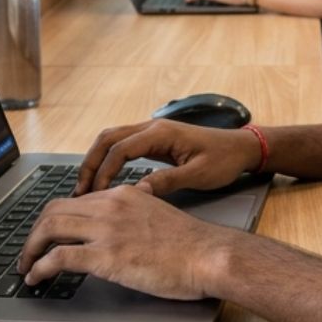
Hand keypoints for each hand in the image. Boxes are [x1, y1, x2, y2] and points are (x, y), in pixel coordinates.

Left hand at [16, 187, 237, 299]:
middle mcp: (110, 206)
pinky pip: (58, 258)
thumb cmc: (191, 243)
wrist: (208, 255)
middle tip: (29, 251)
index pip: (75, 201)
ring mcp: (106, 230)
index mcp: (123, 194)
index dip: (55, 219)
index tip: (49, 235)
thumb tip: (126, 218)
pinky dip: (39, 268)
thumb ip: (136, 211)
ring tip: (26, 266)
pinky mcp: (106, 257)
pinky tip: (36, 278)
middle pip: (54, 210)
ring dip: (30, 249)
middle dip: (35, 232)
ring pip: (49, 229)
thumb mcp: (158, 213)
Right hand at [74, 118, 261, 195]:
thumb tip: (138, 191)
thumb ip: (168, 181)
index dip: (104, 171)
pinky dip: (108, 161)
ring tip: (86, 189)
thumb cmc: (224, 160)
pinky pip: (122, 146)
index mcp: (162, 132)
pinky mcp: (155, 141)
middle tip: (79, 191)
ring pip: (112, 140)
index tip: (96, 194)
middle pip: (107, 138)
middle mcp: (153, 127)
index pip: (120, 148)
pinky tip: (104, 181)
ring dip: (96, 161)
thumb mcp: (198, 174)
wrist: (241, 148)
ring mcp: (152, 132)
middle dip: (90, 163)